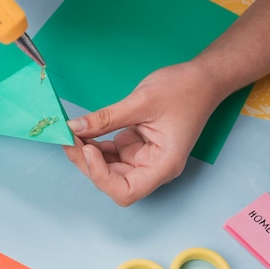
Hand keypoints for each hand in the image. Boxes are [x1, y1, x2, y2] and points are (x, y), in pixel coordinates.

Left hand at [63, 61, 223, 205]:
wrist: (202, 79)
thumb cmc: (182, 90)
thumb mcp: (141, 102)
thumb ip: (106, 118)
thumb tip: (73, 128)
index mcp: (163, 165)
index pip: (125, 190)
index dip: (101, 175)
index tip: (86, 149)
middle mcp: (153, 168)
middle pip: (113, 181)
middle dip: (87, 163)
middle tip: (67, 138)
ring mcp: (144, 158)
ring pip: (109, 168)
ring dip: (88, 154)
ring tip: (71, 133)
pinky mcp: (136, 146)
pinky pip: (111, 153)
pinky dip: (95, 144)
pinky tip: (83, 131)